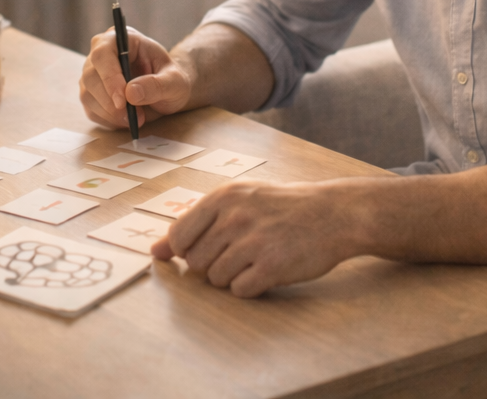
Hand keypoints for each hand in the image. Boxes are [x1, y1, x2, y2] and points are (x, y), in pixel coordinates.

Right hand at [78, 26, 191, 129]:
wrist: (168, 91)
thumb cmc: (171, 79)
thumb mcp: (175, 81)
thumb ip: (157, 85)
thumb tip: (131, 93)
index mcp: (122, 39)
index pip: (103, 53)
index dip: (110, 77)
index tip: (122, 100)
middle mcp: (102, 52)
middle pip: (90, 76)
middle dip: (110, 102)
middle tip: (134, 117)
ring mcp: (93, 73)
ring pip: (87, 95)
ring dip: (110, 113)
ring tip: (136, 119)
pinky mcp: (91, 93)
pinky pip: (90, 110)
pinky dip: (108, 120)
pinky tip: (125, 120)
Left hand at [152, 180, 359, 297]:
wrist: (332, 213)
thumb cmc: (281, 207)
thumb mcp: (238, 200)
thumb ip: (195, 224)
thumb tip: (155, 252)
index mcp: (223, 197)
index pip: (179, 235)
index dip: (188, 249)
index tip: (208, 246)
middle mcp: (235, 217)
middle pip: (196, 262)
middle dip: (212, 264)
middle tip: (239, 252)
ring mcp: (253, 242)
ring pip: (216, 279)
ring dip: (232, 276)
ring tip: (255, 258)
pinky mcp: (272, 267)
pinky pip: (239, 290)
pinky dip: (250, 287)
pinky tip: (266, 270)